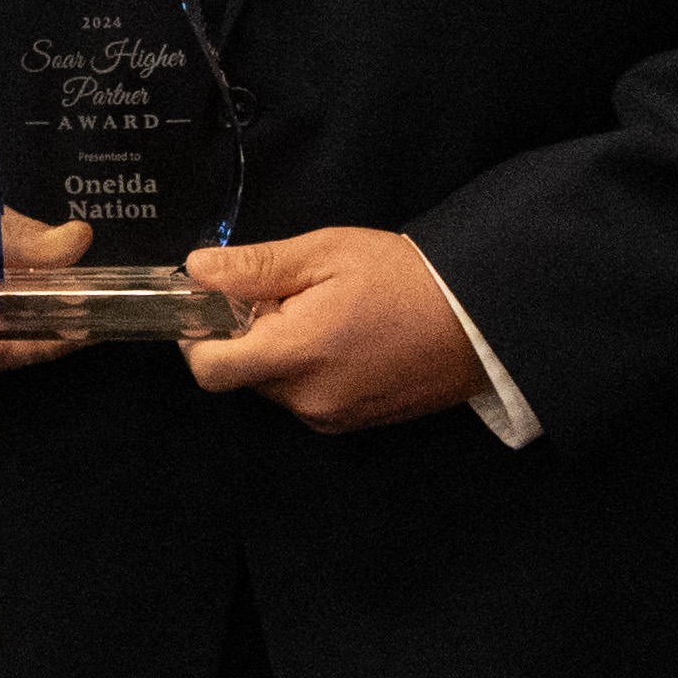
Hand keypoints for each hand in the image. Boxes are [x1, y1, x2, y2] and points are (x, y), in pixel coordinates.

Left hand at [181, 225, 481, 432]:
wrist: (481, 319)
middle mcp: (307, 399)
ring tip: (327, 315)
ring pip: (274, 387)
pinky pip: (307, 398)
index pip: (209, 369)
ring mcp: (331, 417)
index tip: (216, 306)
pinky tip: (345, 339)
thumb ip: (255, 268)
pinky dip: (310, 370)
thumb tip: (196, 270)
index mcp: (295, 356)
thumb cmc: (406, 279)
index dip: (199, 337)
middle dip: (250, 336)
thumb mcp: (324, 254)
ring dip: (282, 353)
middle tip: (291, 297)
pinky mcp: (353, 424)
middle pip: (242, 374)